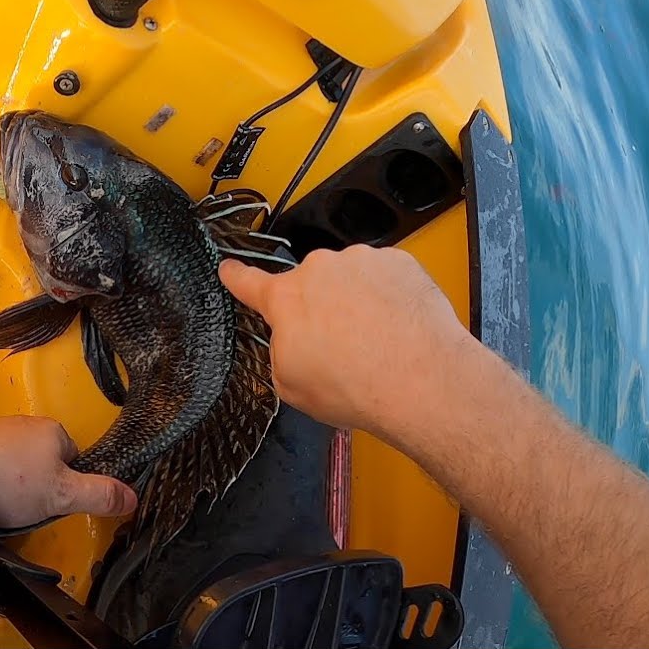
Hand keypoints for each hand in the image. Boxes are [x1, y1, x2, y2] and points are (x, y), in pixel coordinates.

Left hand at [0, 416, 137, 527]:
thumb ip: (99, 495)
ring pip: (14, 467)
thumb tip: (133, 497)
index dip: (69, 486)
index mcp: (53, 430)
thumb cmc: (5, 480)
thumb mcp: (61, 496)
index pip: (75, 459)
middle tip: (27, 508)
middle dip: (38, 488)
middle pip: (44, 463)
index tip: (56, 504)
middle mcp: (24, 424)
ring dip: (10, 488)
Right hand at [219, 245, 472, 435]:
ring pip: (350, 280)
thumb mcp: (291, 385)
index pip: (248, 283)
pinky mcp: (399, 262)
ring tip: (375, 342)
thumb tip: (296, 341)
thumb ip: (282, 352)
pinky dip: (389, 298)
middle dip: (320, 310)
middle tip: (341, 347)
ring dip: (356, 303)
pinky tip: (397, 328)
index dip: (235, 277)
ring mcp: (361, 261)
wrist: (420, 380)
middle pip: (311, 287)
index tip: (229, 268)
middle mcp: (320, 270)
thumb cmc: (355, 386)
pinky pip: (384, 276)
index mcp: (286, 299)